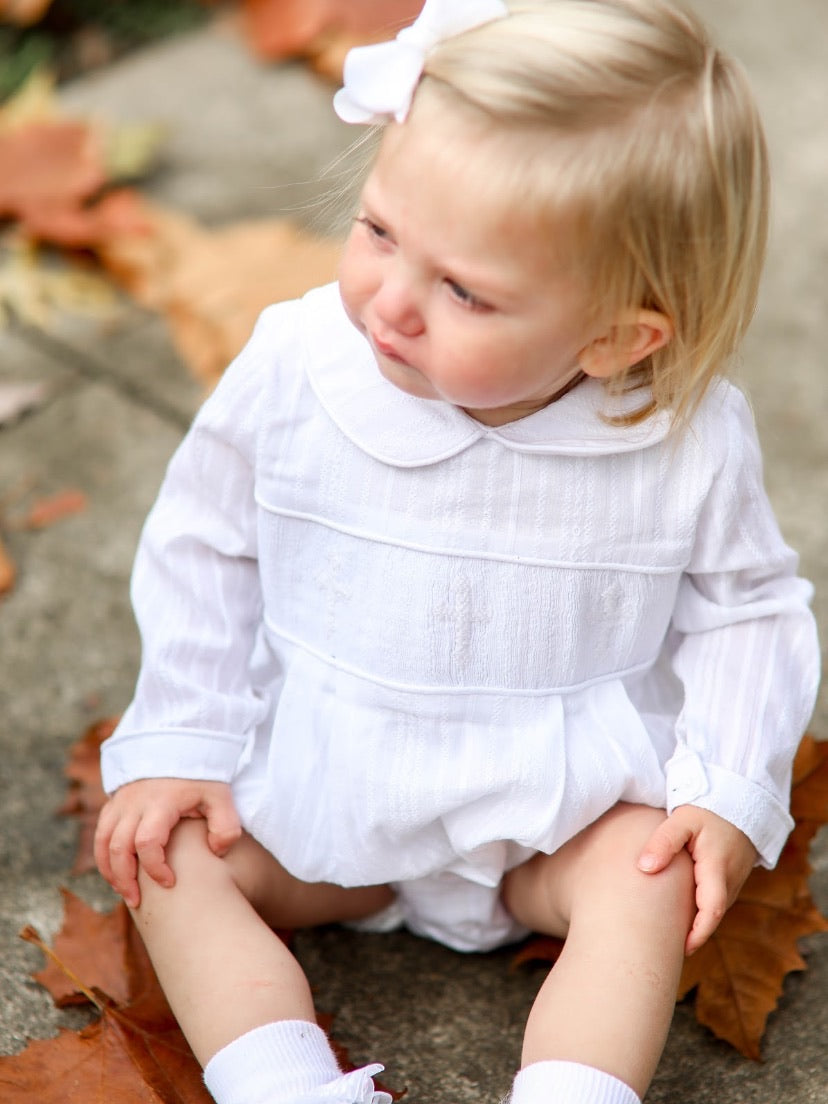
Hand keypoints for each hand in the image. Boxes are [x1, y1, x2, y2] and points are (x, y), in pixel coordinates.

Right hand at [94, 778, 241, 907]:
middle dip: (125, 879)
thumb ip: (226, 826)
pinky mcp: (114, 803)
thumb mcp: (221, 797)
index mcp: (162, 801)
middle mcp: (135, 802)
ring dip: (110, 872)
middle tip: (138, 901)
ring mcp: (121, 802)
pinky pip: (100, 834)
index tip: (170, 883)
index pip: (148, 842)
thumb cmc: (202, 777)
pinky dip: (103, 857)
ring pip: (103, 843)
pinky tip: (117, 874)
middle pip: (119, 847)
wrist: (181, 746)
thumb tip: (216, 852)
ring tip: (125, 893)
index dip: (155, 868)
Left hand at [637, 805, 757, 954]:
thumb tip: (644, 868)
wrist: (738, 802)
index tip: (681, 950)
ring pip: (712, 910)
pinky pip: (713, 902)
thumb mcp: (683, 820)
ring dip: (694, 924)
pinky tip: (676, 914)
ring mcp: (732, 882)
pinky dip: (698, 911)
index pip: (711, 910)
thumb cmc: (707, 810)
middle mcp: (729, 881)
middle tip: (661, 952)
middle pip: (710, 916)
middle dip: (691, 935)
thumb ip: (664, 842)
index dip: (698, 933)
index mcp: (717, 868)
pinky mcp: (729, 880)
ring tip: (663, 936)